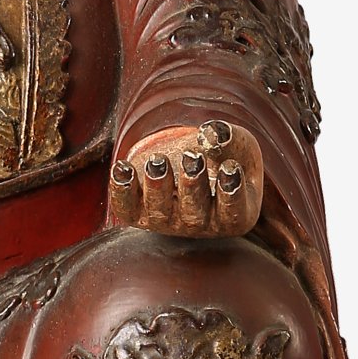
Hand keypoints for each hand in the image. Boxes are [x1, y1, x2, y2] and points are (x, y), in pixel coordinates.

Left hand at [108, 120, 264, 236]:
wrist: (188, 160)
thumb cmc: (221, 155)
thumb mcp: (236, 145)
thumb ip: (228, 139)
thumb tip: (210, 133)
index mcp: (233, 215)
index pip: (233, 212)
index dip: (231, 192)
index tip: (230, 168)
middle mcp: (199, 225)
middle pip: (194, 214)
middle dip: (192, 185)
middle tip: (191, 158)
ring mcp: (167, 222)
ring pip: (159, 213)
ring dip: (157, 186)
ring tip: (158, 160)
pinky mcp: (138, 214)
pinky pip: (126, 208)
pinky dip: (122, 191)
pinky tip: (121, 168)